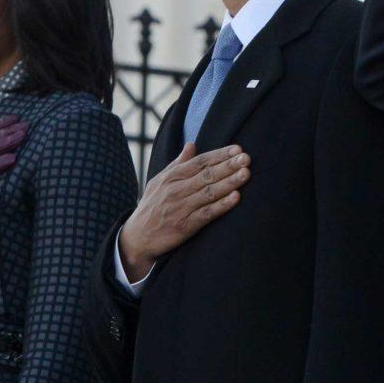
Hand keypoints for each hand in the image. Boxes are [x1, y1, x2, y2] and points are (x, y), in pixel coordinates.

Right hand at [118, 143, 249, 279]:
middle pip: (207, 175)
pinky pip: (206, 213)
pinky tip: (235, 198)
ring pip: (209, 192)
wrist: (137, 237)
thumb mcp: (159, 181)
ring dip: (229, 182)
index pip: (200, 162)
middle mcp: (176, 190)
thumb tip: (191, 145)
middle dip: (228, 165)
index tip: (237, 149)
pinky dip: (221, 205)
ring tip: (246, 174)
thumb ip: (177, 164)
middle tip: (246, 158)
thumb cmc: (151, 207)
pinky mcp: (185, 226)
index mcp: (171, 177)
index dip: (219, 155)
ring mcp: (181, 208)